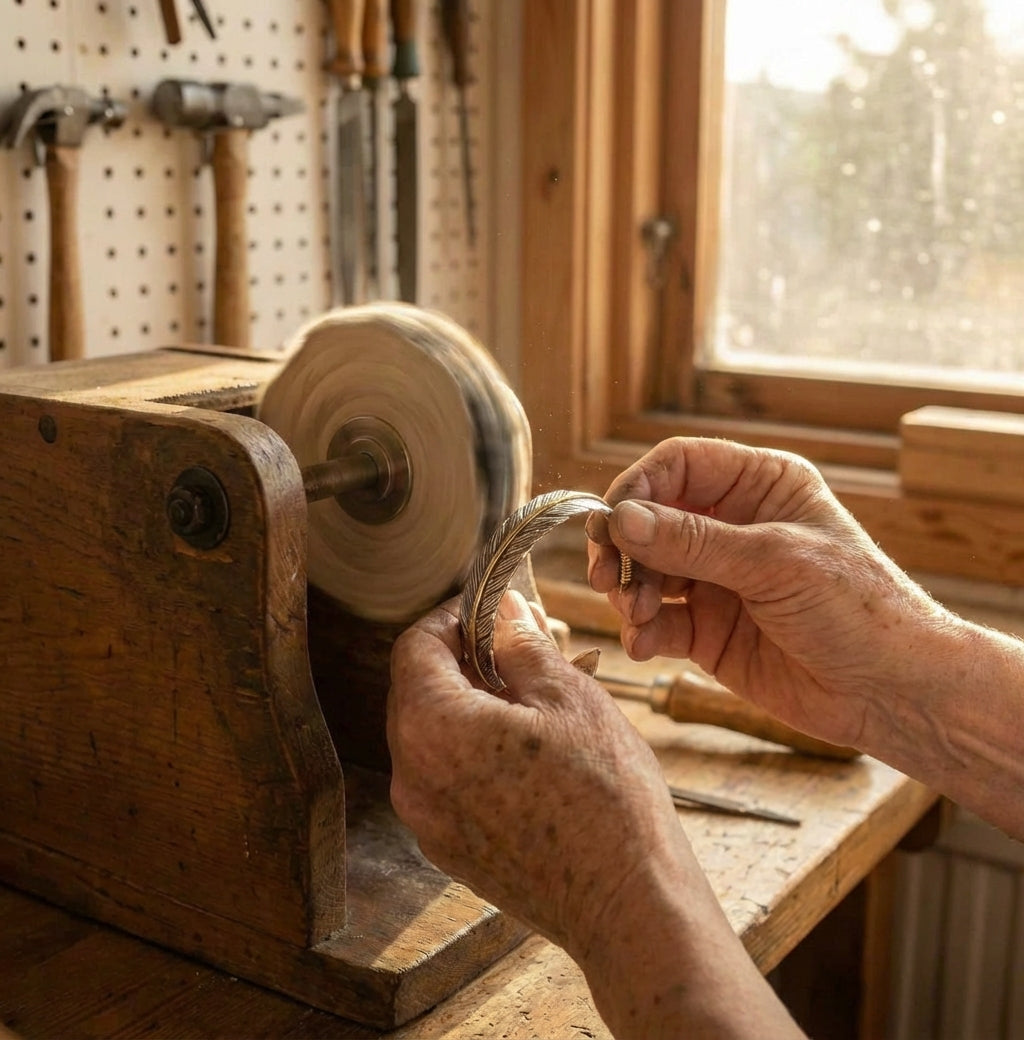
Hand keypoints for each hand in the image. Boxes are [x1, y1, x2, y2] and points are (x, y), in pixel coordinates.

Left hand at [387, 592, 685, 956]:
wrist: (627, 904)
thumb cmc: (605, 796)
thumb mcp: (569, 696)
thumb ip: (521, 644)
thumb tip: (503, 609)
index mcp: (432, 728)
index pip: (413, 647)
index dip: (452, 618)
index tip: (491, 612)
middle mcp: (412, 777)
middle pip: (417, 691)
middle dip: (464, 660)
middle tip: (520, 649)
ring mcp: (427, 821)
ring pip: (433, 737)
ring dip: (472, 706)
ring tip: (534, 698)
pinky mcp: (450, 849)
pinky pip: (446, 779)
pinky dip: (475, 751)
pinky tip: (529, 748)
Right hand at [587, 437, 954, 750]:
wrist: (892, 693)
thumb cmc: (859, 609)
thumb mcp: (774, 563)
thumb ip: (693, 542)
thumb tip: (621, 519)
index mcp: (759, 486)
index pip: (677, 466)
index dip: (637, 488)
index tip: (611, 524)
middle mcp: (731, 527)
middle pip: (648, 519)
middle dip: (624, 548)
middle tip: (609, 577)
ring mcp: (716, 580)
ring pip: (645, 571)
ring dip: (630, 592)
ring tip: (639, 616)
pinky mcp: (707, 630)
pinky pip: (656, 621)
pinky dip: (641, 631)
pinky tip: (643, 645)